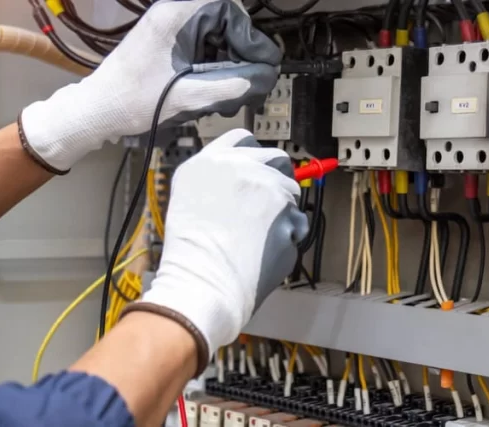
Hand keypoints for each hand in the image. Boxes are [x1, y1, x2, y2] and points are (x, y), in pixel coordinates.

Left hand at [19, 0, 279, 171]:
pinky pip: (202, 45)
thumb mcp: (190, 97)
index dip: (250, 37)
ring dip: (229, 63)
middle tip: (249, 81)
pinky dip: (214, 66)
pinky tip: (213, 91)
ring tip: (229, 93)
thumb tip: (266, 76)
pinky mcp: (167, 41)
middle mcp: (172, 14)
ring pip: (216, 36)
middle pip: (225, 22)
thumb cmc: (131, 101)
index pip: (229, 11)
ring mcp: (169, 27)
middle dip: (241, 53)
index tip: (260, 63)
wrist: (98, 110)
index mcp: (176, 17)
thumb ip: (233, 85)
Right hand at [124, 129, 308, 356]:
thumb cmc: (191, 252)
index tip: (258, 169)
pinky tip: (266, 250)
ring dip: (284, 209)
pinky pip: (299, 221)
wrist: (203, 281)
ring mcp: (269, 188)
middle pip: (276, 158)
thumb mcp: (189, 197)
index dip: (254, 154)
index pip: (242, 138)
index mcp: (211, 161)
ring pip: (291, 190)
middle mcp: (242, 167)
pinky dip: (289, 234)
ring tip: (259, 236)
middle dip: (277, 177)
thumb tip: (243, 179)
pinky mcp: (289, 213)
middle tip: (266, 204)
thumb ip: (218, 178)